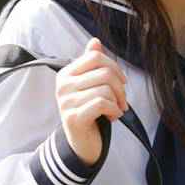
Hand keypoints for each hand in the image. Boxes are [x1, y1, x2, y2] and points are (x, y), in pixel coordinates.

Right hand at [55, 38, 127, 165]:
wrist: (81, 143)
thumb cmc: (89, 110)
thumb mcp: (91, 85)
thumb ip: (91, 63)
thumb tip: (95, 41)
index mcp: (66, 74)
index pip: (95, 57)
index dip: (114, 67)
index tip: (122, 81)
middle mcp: (63, 86)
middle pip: (104, 73)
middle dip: (120, 88)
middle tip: (122, 101)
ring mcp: (66, 102)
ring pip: (106, 89)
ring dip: (118, 102)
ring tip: (115, 110)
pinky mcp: (74, 118)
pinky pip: (102, 103)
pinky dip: (114, 110)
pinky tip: (112, 117)